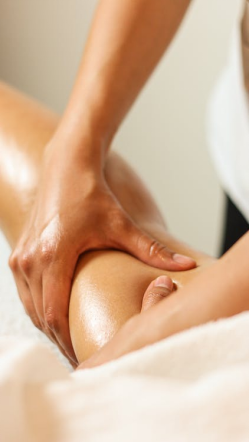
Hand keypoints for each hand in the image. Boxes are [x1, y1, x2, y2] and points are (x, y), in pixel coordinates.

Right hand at [9, 142, 194, 364]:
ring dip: (48, 326)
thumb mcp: (121, 225)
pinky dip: (39, 309)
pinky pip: (26, 293)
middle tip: (82, 355)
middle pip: (42, 317)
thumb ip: (151, 250)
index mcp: (53, 256)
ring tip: (70, 341)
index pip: (55, 315)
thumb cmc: (90, 195)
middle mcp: (30, 260)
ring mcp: (20, 258)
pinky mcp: (19, 253)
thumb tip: (185, 266)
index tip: (87, 356)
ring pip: (31, 308)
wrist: (66, 168)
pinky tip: (55, 316)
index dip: (69, 342)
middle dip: (60, 340)